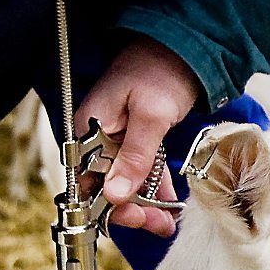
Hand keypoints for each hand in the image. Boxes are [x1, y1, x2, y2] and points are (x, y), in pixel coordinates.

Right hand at [76, 37, 199, 236]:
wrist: (181, 45)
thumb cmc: (161, 72)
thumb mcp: (151, 117)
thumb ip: (134, 157)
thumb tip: (114, 196)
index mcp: (89, 129)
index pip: (88, 180)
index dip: (108, 205)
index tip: (135, 218)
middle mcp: (97, 137)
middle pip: (105, 186)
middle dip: (132, 209)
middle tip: (159, 224)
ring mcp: (116, 139)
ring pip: (125, 182)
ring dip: (145, 204)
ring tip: (167, 222)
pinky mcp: (135, 138)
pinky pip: (139, 170)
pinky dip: (154, 187)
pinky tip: (169, 204)